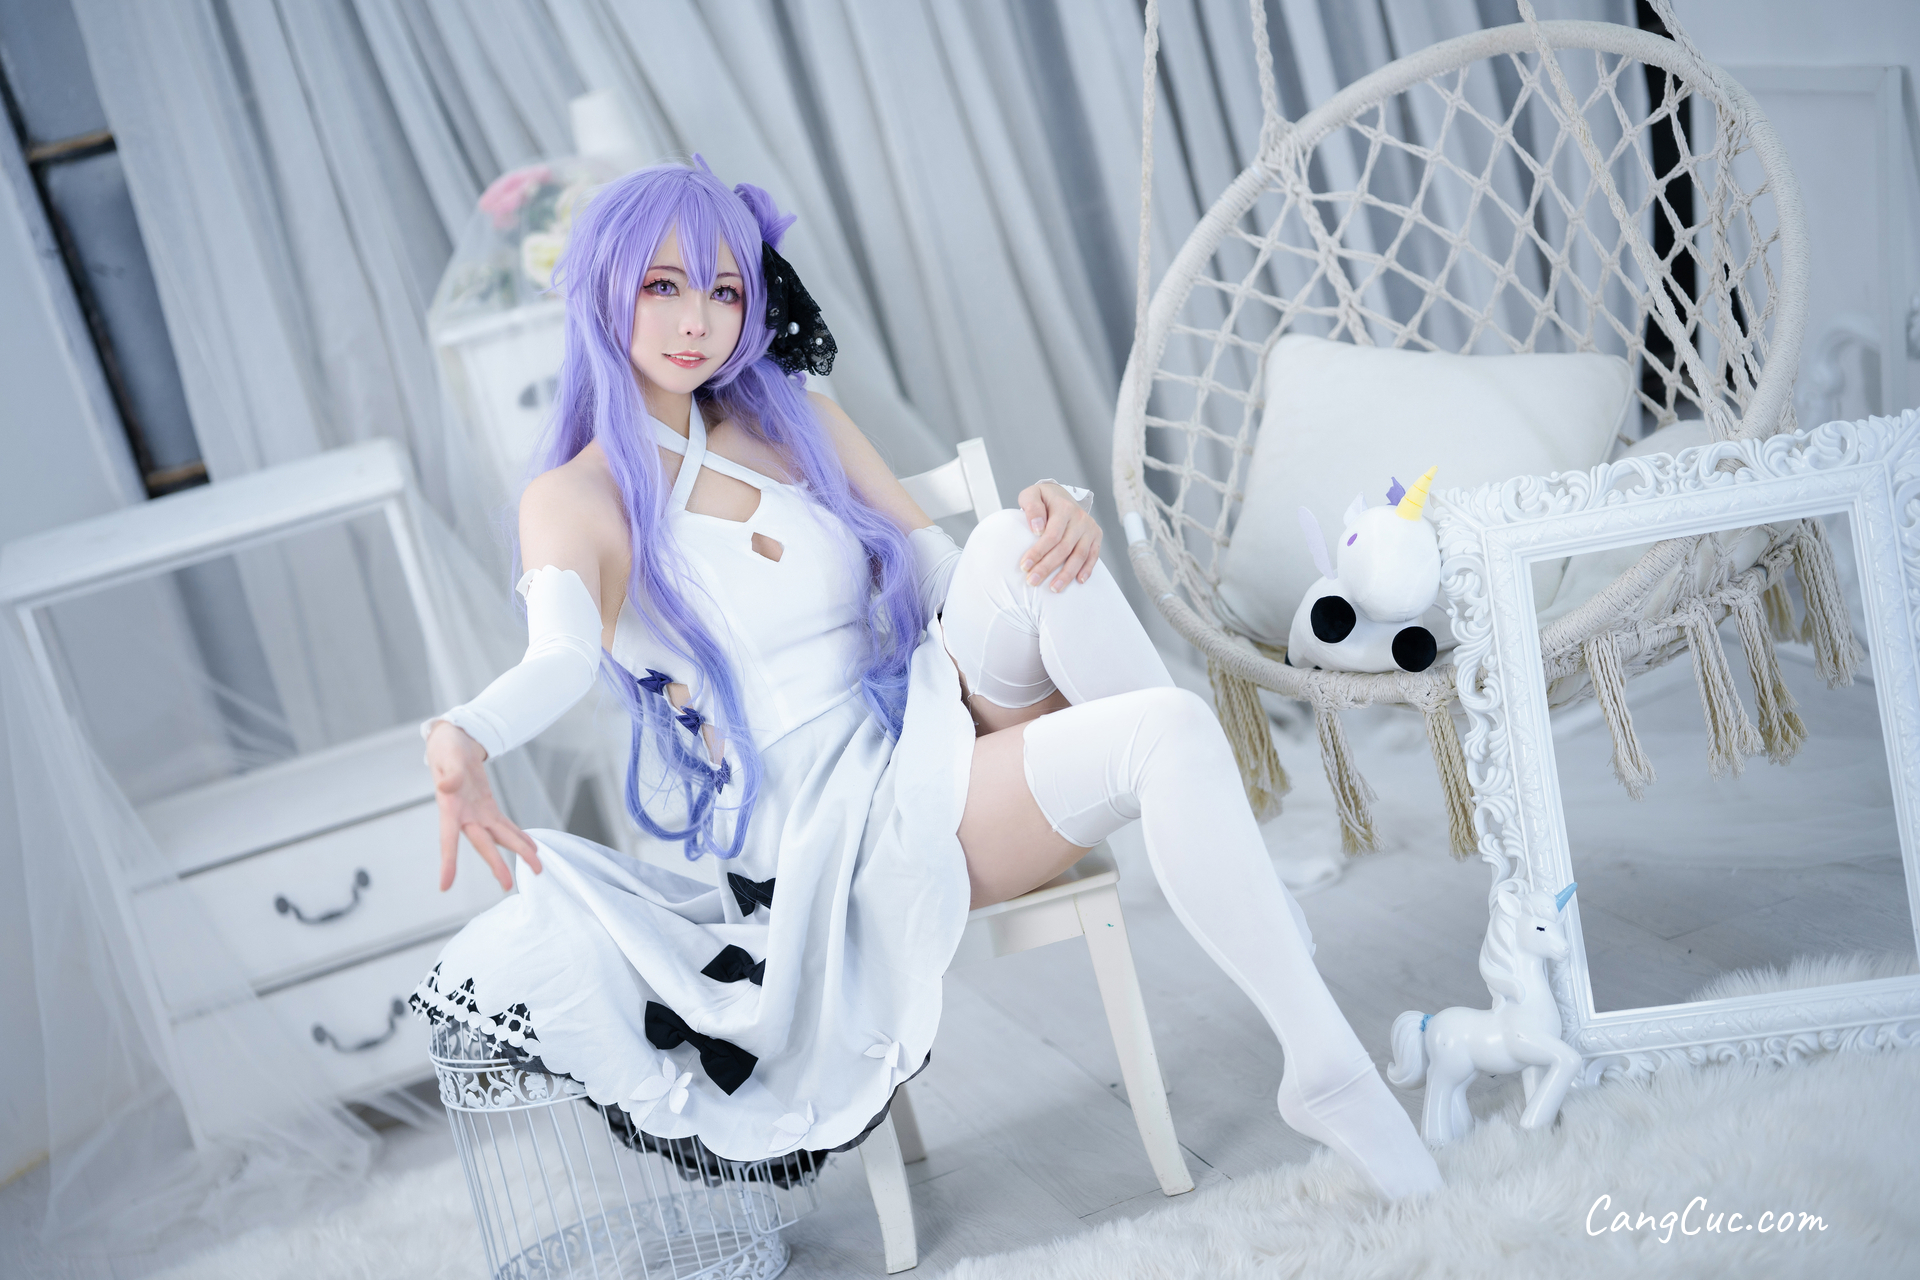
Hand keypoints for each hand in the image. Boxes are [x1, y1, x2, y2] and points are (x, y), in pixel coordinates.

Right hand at [426, 720, 541, 891]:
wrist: (452, 744)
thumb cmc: (446, 750)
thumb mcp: (448, 757)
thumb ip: (450, 773)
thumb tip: (448, 786)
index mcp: (449, 807)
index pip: (447, 839)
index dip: (448, 862)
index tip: (445, 885)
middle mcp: (464, 816)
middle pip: (482, 844)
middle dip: (496, 865)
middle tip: (508, 885)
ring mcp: (478, 813)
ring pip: (499, 838)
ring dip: (518, 852)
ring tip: (537, 867)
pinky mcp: (488, 807)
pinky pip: (505, 826)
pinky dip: (519, 836)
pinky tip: (532, 847)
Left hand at [1015, 480, 1101, 591]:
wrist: (1062, 495)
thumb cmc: (1043, 499)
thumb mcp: (1032, 495)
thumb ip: (1032, 507)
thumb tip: (1037, 528)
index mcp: (1064, 508)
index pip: (1051, 535)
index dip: (1038, 552)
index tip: (1024, 566)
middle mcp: (1080, 518)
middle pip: (1064, 548)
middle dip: (1047, 567)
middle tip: (1033, 581)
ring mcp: (1090, 528)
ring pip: (1079, 555)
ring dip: (1067, 574)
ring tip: (1054, 588)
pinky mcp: (1096, 536)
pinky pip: (1093, 556)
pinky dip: (1087, 570)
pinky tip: (1078, 581)